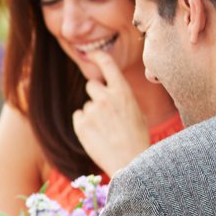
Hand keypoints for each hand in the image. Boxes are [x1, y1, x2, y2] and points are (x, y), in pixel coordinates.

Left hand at [72, 49, 149, 175]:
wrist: (130, 162)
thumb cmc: (136, 137)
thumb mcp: (136, 111)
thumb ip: (120, 97)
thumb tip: (107, 90)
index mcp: (123, 92)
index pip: (108, 65)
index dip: (98, 57)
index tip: (92, 54)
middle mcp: (106, 97)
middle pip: (92, 85)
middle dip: (96, 94)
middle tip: (107, 112)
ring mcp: (92, 110)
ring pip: (87, 105)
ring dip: (93, 113)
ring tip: (106, 130)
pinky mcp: (80, 124)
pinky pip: (78, 117)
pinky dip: (84, 124)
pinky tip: (97, 135)